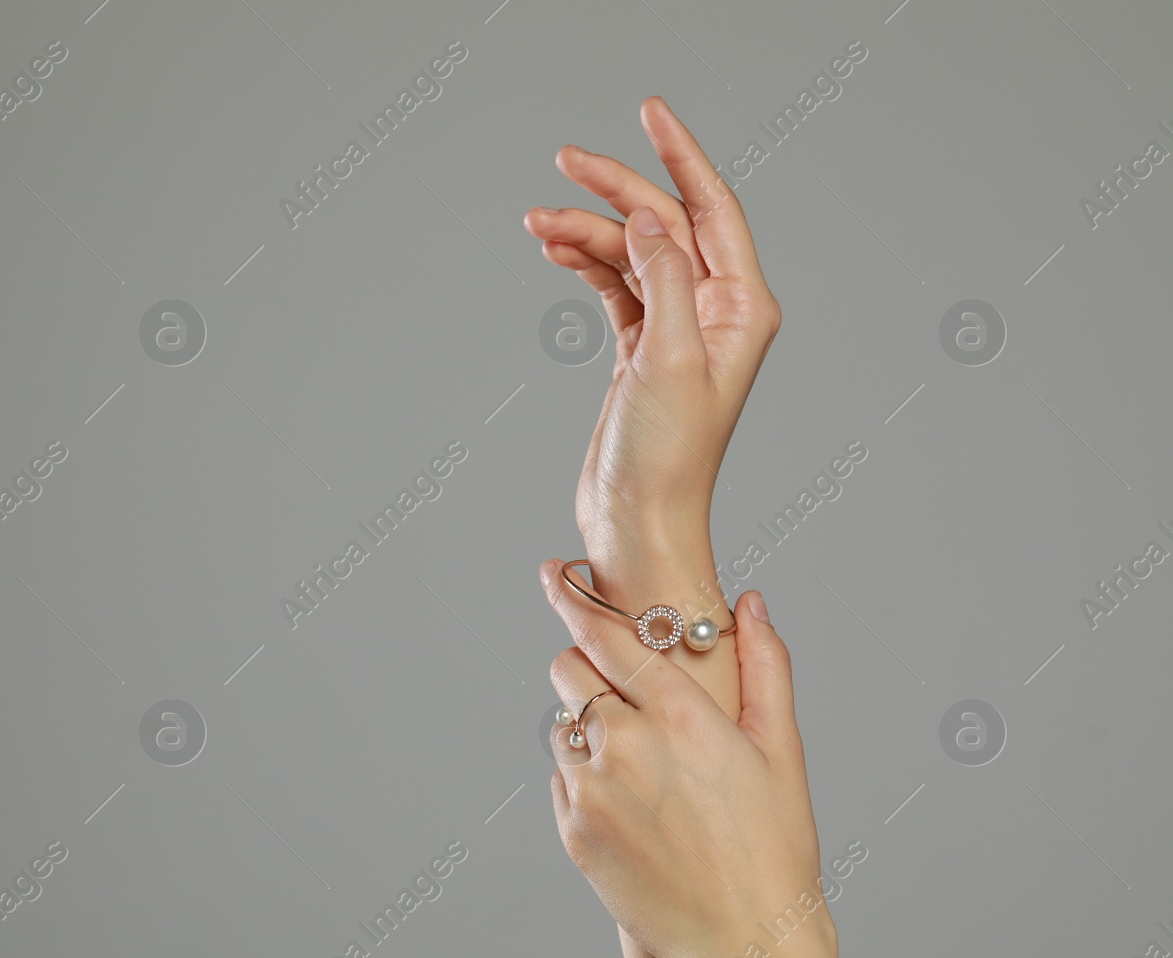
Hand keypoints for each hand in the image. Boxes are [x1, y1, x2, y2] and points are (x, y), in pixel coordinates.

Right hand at [524, 97, 780, 591]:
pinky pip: (615, 287)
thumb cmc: (666, 460)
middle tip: (565, 161)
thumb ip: (665, 278)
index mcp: (741, 309)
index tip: (650, 112)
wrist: (638, 525)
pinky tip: (555, 252)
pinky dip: (585, 265)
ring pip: (631, 255)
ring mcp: (676, 331)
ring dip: (586, 234)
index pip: (713, 209)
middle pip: (666, 225)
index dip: (680, 155)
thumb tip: (653, 217)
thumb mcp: (670, 359)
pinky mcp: (641, 352)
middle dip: (616, 190)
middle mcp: (714, 314)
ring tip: (537, 223)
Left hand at [540, 565, 828, 957]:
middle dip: (588, 667)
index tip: (552, 573)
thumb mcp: (781, 752)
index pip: (608, 635)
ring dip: (589, 728)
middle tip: (622, 690)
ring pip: (563, 725)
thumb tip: (750, 604)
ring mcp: (593, 788)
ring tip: (641, 767)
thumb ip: (765, 667)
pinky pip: (562, 777)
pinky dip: (585, 778)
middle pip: (569, 670)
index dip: (574, 598)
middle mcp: (627, 744)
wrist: (744, 942)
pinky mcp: (573, 828)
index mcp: (681, 716)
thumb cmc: (774, 847)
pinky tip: (632, 808)